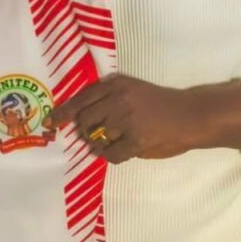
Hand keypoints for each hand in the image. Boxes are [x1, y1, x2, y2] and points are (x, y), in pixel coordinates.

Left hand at [48, 74, 205, 161]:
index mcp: (115, 85)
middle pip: (84, 121)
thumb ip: (107, 99)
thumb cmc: (159, 103)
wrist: (190, 114)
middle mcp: (117, 100)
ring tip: (114, 142)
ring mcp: (126, 121)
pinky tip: (122, 151)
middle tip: (96, 136)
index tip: (50, 121)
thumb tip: (78, 117)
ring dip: (99, 145)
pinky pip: (111, 155)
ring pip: (95, 139)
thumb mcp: (131, 90)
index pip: (80, 99)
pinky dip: (112, 156)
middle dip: (85, 132)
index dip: (62, 112)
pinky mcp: (136, 141)